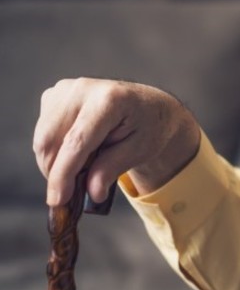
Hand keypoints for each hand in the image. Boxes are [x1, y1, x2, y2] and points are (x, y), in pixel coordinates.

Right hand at [34, 78, 200, 206]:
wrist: (148, 106)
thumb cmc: (148, 127)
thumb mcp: (140, 151)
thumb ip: (112, 169)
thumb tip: (92, 193)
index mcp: (110, 99)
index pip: (76, 142)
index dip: (63, 174)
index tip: (57, 200)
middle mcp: (82, 89)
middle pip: (51, 141)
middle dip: (57, 172)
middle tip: (76, 189)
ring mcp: (65, 89)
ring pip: (43, 139)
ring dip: (55, 163)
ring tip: (85, 165)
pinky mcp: (54, 95)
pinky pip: (43, 133)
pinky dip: (54, 150)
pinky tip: (78, 151)